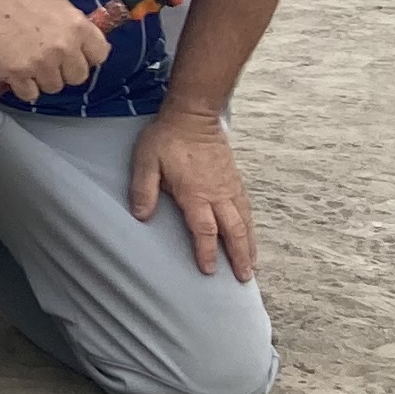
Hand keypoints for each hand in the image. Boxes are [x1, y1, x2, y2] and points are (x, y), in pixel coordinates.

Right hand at [0, 0, 112, 100]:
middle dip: (65, 71)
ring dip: (42, 79)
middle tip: (48, 60)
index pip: (100, 55)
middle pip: (78, 77)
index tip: (75, 55)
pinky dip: (23, 87)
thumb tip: (88, 47)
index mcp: (78, 27)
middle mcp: (64, 47)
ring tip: (28, 61)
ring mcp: (42, 63)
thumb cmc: (20, 0)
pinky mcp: (19, 74)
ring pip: (54, 87)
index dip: (87, 57)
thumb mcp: (57, 5)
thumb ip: (76, 26)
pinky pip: (30, 94)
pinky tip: (16, 71)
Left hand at [129, 107, 257, 279]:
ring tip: (252, 265)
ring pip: (244, 221)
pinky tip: (250, 235)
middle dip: (239, 256)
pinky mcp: (234, 179)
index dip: (206, 252)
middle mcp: (218, 194)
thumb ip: (143, 189)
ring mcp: (229, 186)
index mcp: (196, 194)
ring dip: (249, 244)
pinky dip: (251, 226)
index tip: (209, 270)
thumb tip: (142, 217)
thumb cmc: (167, 138)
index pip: (204, 230)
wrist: (194, 115)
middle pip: (233, 231)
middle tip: (243, 278)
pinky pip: (247, 208)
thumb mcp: (146, 161)